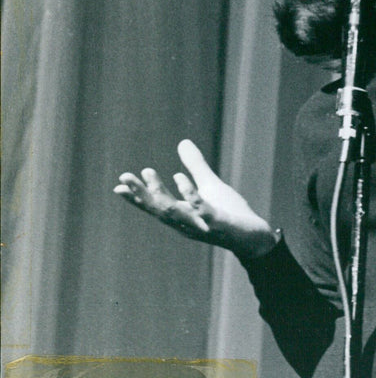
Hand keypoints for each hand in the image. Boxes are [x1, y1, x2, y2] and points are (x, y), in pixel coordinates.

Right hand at [114, 139, 278, 259]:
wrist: (254, 235)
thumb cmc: (229, 212)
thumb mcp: (209, 185)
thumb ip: (195, 167)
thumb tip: (182, 142)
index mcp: (182, 215)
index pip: (156, 206)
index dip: (138, 197)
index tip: (118, 186)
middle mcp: (186, 223)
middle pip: (159, 208)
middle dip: (141, 193)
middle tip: (124, 177)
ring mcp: (201, 224)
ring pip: (174, 210)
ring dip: (160, 192)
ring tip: (148, 172)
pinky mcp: (218, 223)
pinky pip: (200, 209)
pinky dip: (188, 194)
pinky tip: (180, 177)